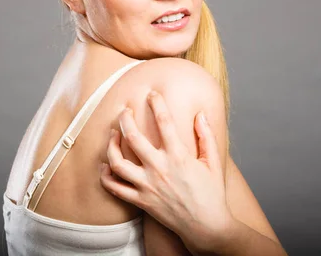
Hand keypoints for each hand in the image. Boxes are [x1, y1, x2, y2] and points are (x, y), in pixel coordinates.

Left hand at [100, 91, 234, 253]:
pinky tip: (106, 164)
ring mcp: (148, 186)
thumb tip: (200, 113)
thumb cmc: (212, 193)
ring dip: (111, 145)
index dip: (156, 103)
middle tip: (124, 110)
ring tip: (113, 134)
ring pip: (117, 162)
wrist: (206, 227)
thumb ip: (206, 135)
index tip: (152, 93)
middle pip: (133, 137)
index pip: (164, 121)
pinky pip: (115, 187)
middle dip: (125, 118)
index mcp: (179, 156)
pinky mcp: (141, 200)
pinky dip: (106, 175)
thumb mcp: (214, 162)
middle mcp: (160, 169)